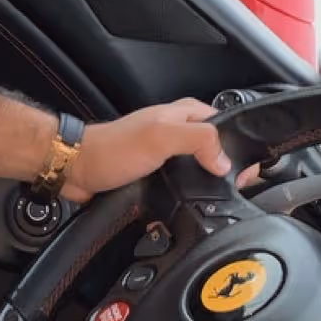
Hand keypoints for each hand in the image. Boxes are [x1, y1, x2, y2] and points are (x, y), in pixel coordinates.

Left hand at [64, 97, 236, 204]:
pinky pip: (181, 185)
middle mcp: (177, 132)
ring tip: (209, 200)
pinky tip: (186, 207)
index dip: (238, 147)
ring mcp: (166, 153)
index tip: (242, 170)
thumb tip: (224, 161)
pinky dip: (185, 196)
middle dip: (224, 170)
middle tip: (229, 188)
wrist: (78, 169)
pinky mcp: (156, 174)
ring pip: (199, 170)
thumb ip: (198, 140)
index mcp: (184, 114)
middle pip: (215, 150)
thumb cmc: (111, 149)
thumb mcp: (161, 137)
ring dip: (204, 186)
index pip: (226, 124)